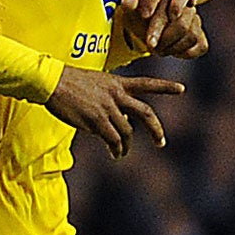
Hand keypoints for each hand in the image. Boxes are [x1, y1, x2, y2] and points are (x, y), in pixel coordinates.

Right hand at [45, 66, 184, 156]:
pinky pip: (112, 139)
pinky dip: (115, 149)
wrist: (51, 81)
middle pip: (145, 113)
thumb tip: (124, 120)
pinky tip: (114, 154)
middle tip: (161, 142)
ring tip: (121, 154)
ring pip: (127, 131)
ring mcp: (107, 108)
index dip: (166, 88)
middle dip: (156, 129)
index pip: (147, 83)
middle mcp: (116, 94)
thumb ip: (113, 99)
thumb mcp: (96, 84)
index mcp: (117, 83)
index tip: (183, 89)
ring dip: (126, 146)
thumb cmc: (68, 82)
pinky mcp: (96, 120)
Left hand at [115, 0, 208, 59]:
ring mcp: (196, 21)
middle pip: (182, 26)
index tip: (150, 43)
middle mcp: (186, 6)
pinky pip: (200, 46)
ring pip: (192, 36)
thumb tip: (128, 1)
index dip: (157, 29)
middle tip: (154, 48)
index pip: (168, 12)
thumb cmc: (140, 17)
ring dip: (174, 48)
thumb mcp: (133, 11)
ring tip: (161, 49)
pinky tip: (174, 51)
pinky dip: (186, 53)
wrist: (148, 27)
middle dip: (166, 40)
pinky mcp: (201, 36)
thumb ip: (130, 5)